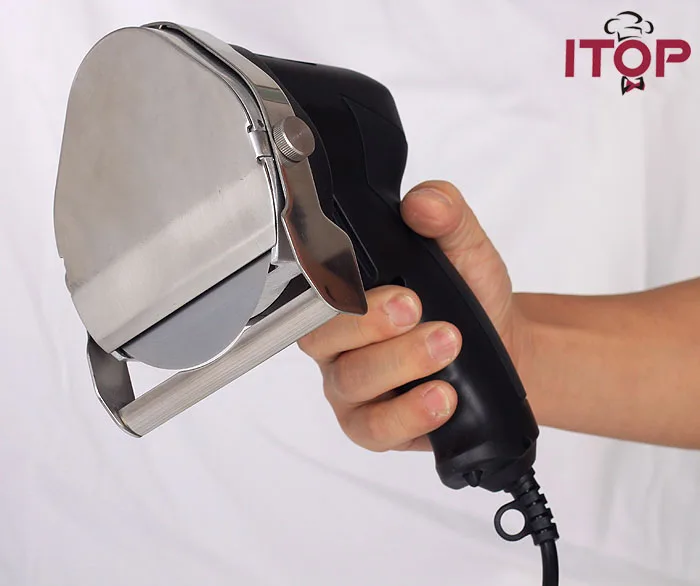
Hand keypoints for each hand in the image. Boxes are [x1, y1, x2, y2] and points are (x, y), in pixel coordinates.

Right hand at [298, 180, 526, 451]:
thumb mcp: (465, 246)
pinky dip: (408, 414)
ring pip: (351, 381)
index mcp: (346, 292)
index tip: (363, 270)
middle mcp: (339, 340)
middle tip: (415, 306)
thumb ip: (445, 216)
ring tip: (448, 344)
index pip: (313, 284)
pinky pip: (374, 429)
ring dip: (399, 362)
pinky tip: (442, 396)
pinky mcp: (375, 425)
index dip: (329, 278)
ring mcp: (354, 386)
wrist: (504, 347)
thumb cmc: (471, 296)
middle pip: (321, 336)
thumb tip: (422, 203)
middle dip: (369, 322)